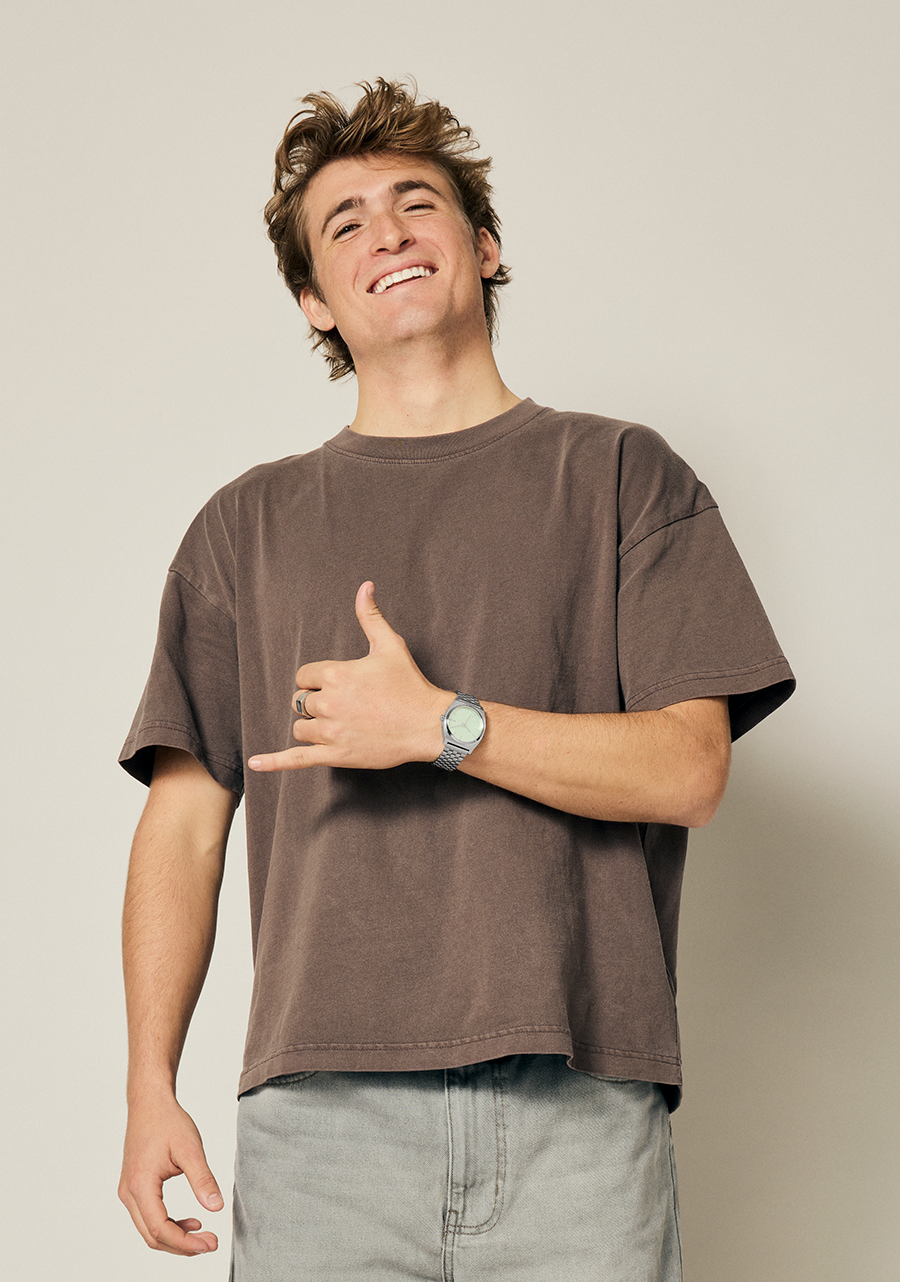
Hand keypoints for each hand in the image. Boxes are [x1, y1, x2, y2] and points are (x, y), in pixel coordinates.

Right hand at [118, 1095, 222, 1255]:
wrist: (149, 1103)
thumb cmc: (168, 1121)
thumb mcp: (190, 1148)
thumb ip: (203, 1179)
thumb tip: (216, 1207)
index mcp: (140, 1185)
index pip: (160, 1229)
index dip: (186, 1243)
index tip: (210, 1243)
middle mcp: (129, 1193)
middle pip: (152, 1236)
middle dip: (182, 1246)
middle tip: (211, 1243)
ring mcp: (128, 1191)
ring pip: (149, 1229)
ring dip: (175, 1237)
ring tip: (203, 1233)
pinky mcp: (133, 1187)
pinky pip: (148, 1216)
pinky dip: (168, 1224)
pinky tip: (190, 1220)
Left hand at [249, 582, 449, 772]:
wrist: (429, 724)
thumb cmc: (410, 685)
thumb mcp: (390, 645)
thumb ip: (370, 616)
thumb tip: (365, 586)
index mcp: (337, 674)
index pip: (304, 676)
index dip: (315, 680)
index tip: (334, 685)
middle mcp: (330, 703)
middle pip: (301, 701)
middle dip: (314, 702)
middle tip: (339, 705)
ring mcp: (332, 732)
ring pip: (300, 727)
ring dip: (311, 725)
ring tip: (335, 724)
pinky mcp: (337, 755)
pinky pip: (298, 759)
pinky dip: (274, 762)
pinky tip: (257, 762)